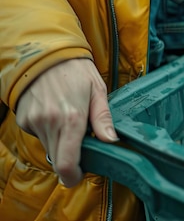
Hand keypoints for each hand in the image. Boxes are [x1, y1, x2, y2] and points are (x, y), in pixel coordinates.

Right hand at [15, 58, 118, 186]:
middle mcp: (50, 123)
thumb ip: (103, 119)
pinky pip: (38, 135)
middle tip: (81, 144)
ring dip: (60, 142)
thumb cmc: (77, 71)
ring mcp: (34, 121)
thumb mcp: (98, 91)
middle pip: (57, 159)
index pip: (66, 163)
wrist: (46, 55)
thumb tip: (111, 141)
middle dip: (69, 159)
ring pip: (48, 147)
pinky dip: (48, 131)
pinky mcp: (24, 120)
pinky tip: (55, 113)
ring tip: (69, 119)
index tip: (79, 175)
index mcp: (72, 118)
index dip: (72, 176)